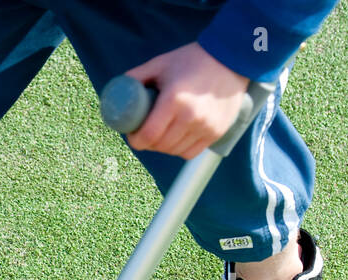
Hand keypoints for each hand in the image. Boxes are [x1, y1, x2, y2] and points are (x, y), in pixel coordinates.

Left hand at [125, 42, 249, 158]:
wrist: (232, 59)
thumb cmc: (192, 60)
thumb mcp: (161, 63)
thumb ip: (137, 77)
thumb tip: (115, 89)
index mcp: (174, 100)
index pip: (148, 136)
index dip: (136, 140)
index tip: (133, 135)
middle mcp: (191, 117)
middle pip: (159, 146)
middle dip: (148, 143)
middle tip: (146, 133)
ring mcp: (206, 127)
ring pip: (174, 151)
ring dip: (163, 147)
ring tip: (162, 133)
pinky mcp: (217, 133)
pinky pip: (190, 153)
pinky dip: (179, 149)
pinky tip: (177, 137)